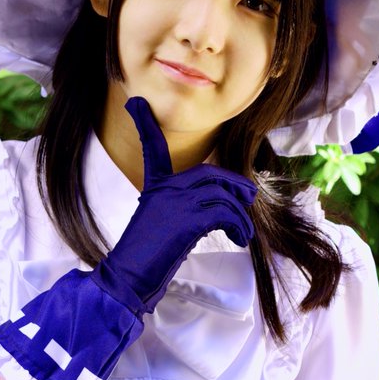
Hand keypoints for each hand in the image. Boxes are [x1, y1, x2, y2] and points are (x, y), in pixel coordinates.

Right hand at [91, 97, 256, 314]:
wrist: (129, 276)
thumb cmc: (145, 257)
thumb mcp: (161, 224)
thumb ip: (181, 209)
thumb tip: (215, 210)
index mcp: (154, 187)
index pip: (153, 148)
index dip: (144, 125)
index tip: (135, 103)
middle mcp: (164, 189)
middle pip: (210, 174)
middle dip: (236, 184)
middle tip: (249, 197)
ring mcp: (176, 202)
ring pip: (222, 195)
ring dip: (240, 215)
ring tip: (242, 232)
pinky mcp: (187, 219)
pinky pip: (225, 213)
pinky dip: (237, 226)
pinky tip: (238, 238)